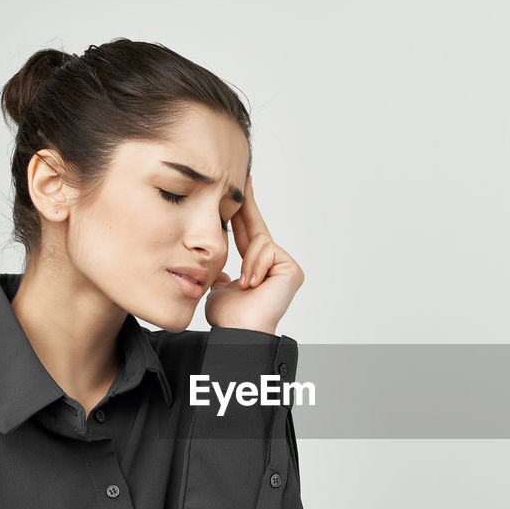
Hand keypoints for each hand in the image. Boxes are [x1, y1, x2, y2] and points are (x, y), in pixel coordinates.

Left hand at [204, 174, 303, 335]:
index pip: (247, 234)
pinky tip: (253, 284)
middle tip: (243, 178)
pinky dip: (256, 265)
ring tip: (244, 284)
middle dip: (247, 204)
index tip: (237, 190)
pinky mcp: (292, 269)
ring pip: (260, 242)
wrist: (238, 331)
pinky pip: (268, 251)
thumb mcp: (217, 287)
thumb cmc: (228, 316)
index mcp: (255, 267)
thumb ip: (220, 273)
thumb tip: (216, 271)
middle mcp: (273, 265)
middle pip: (257, 228)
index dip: (240, 212)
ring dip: (248, 261)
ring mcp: (285, 267)